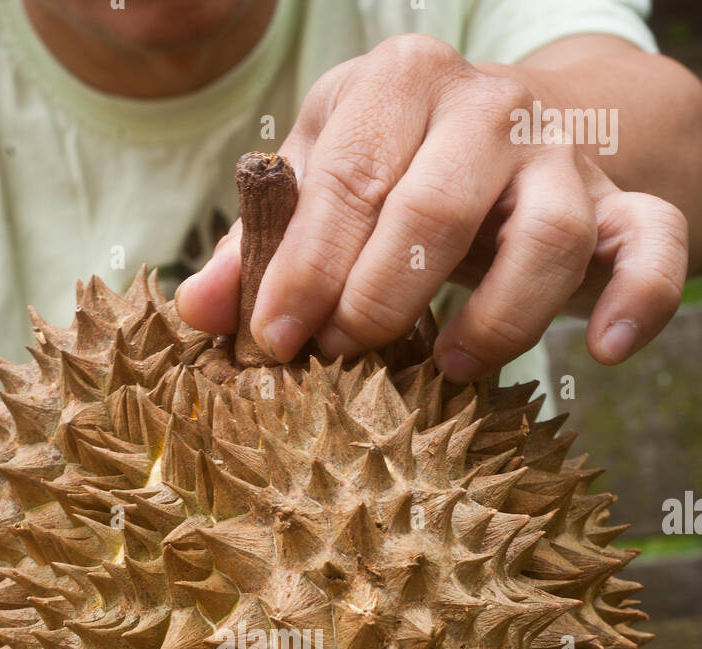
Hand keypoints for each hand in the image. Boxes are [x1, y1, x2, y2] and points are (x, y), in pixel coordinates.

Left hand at [177, 35, 688, 378]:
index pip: (345, 178)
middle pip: (434, 207)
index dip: (305, 268)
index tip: (273, 340)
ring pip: (546, 236)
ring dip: (493, 317)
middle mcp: (488, 106)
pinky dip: (640, 297)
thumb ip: (264, 241)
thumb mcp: (324, 177)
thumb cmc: (395, 166)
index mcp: (400, 83)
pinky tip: (602, 351)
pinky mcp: (621, 203)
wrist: (509, 130)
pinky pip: (651, 243)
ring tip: (445, 366)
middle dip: (379, 296)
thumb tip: (196, 312)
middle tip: (344, 358)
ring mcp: (563, 155)